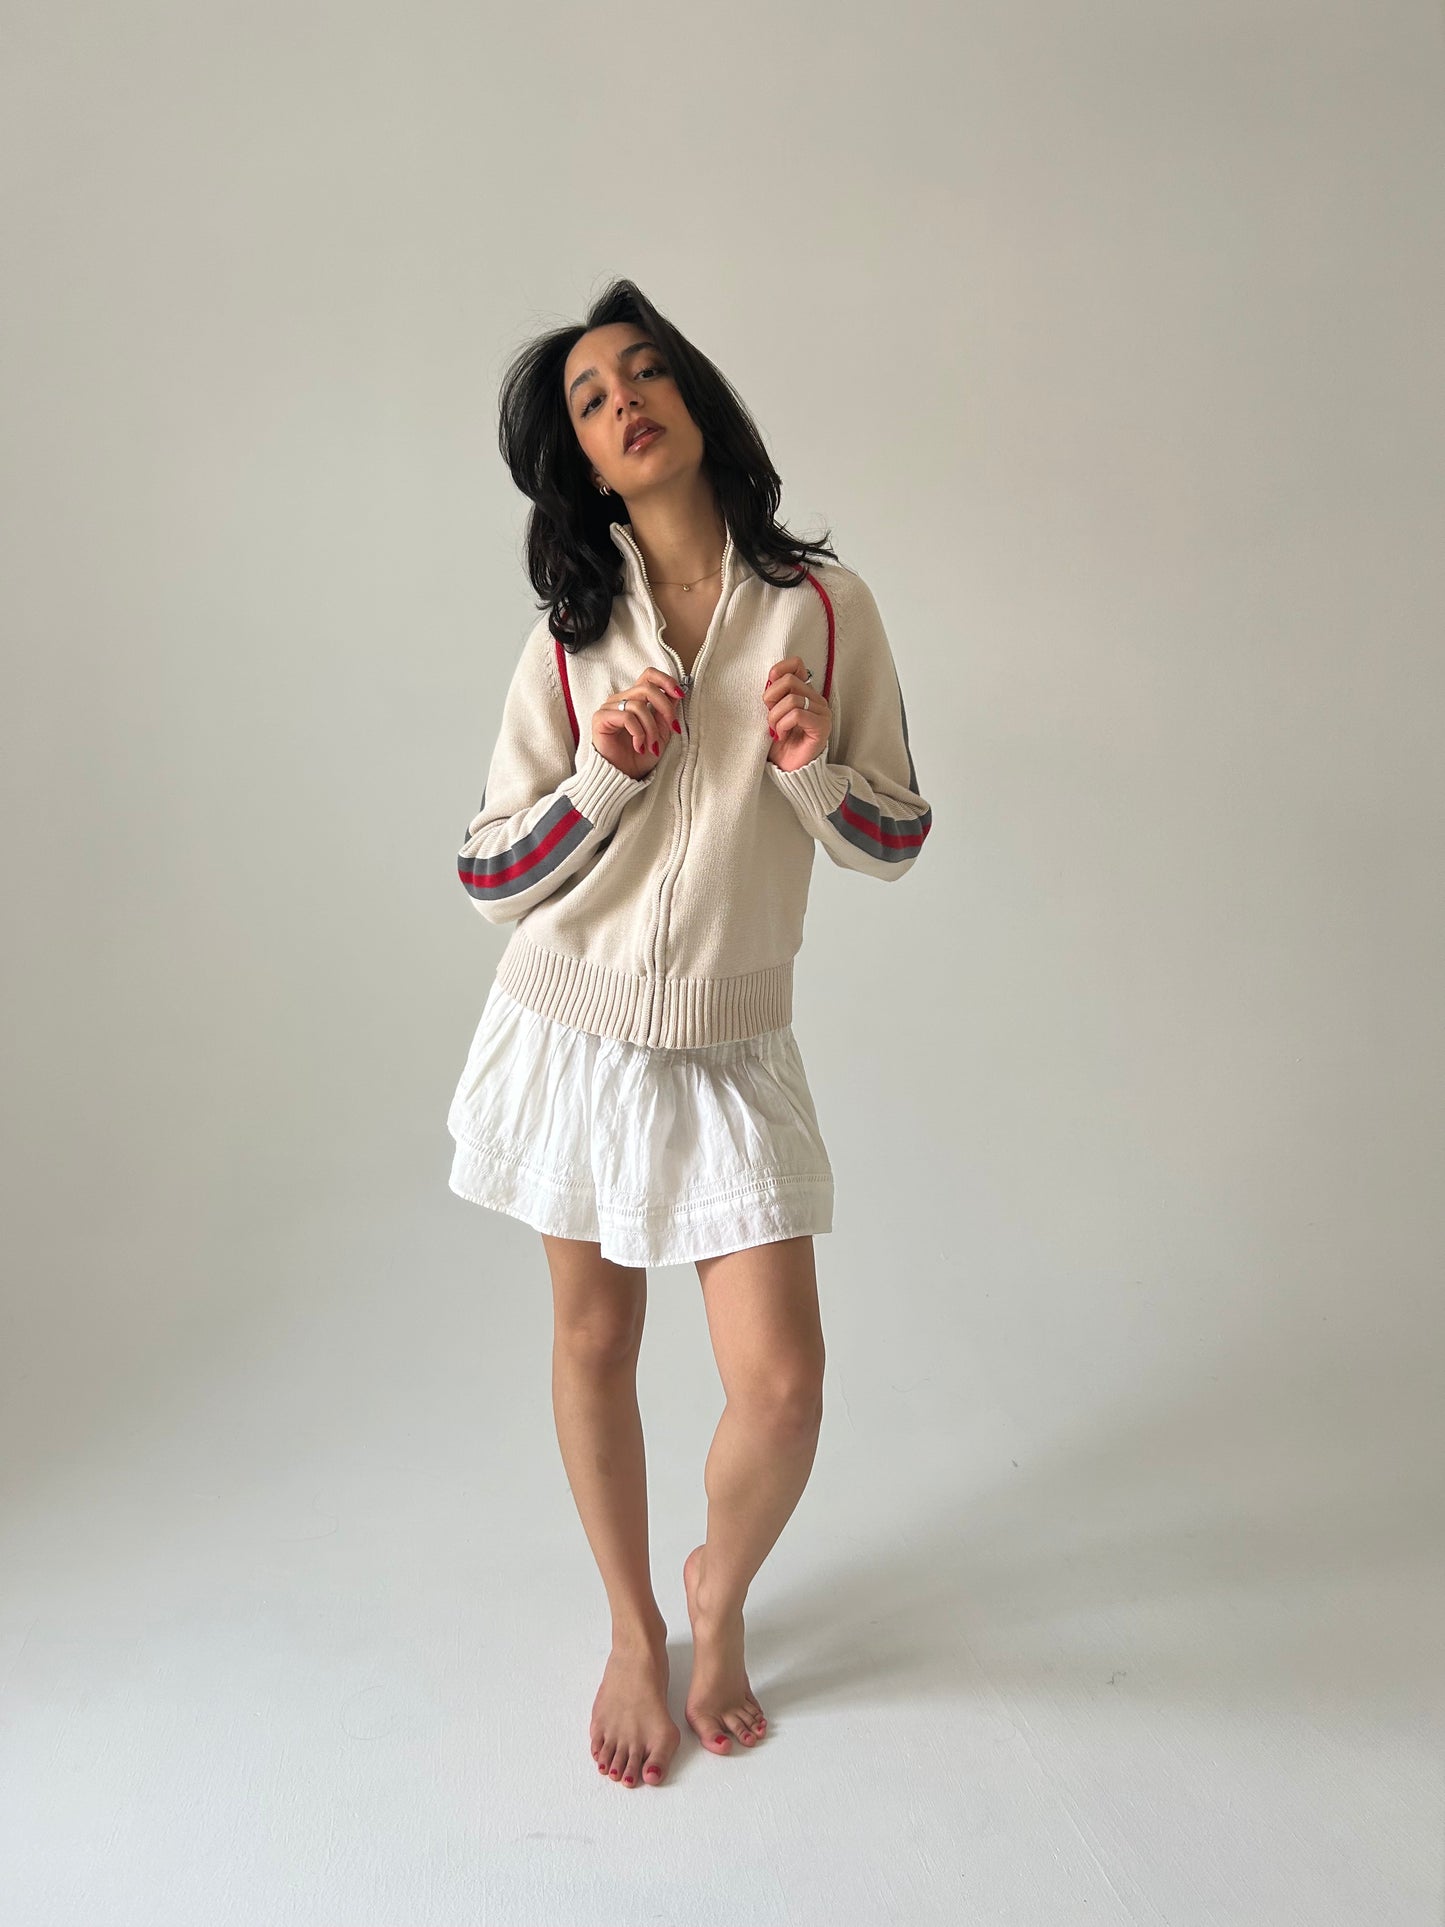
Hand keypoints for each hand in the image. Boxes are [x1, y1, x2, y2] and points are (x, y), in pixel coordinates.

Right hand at [592, 667, 685, 777]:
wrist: (623, 776)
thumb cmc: (639, 757)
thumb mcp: (661, 732)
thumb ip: (666, 712)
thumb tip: (677, 693)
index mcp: (635, 699)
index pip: (648, 676)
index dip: (666, 681)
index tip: (680, 694)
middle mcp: (621, 700)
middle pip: (647, 688)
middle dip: (665, 708)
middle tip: (672, 728)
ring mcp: (609, 707)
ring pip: (638, 705)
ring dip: (651, 729)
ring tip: (651, 746)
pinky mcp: (601, 718)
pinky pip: (626, 717)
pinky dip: (638, 733)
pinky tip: (638, 746)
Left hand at [763, 657, 829, 771]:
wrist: (787, 769)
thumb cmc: (779, 742)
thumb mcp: (772, 712)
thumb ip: (774, 694)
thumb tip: (771, 677)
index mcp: (805, 692)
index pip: (797, 665)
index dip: (779, 670)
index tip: (769, 687)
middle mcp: (816, 699)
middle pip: (789, 681)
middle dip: (771, 698)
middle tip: (770, 716)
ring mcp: (821, 713)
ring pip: (792, 699)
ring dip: (775, 717)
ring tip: (775, 730)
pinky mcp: (821, 726)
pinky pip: (797, 714)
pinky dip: (783, 725)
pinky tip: (782, 736)